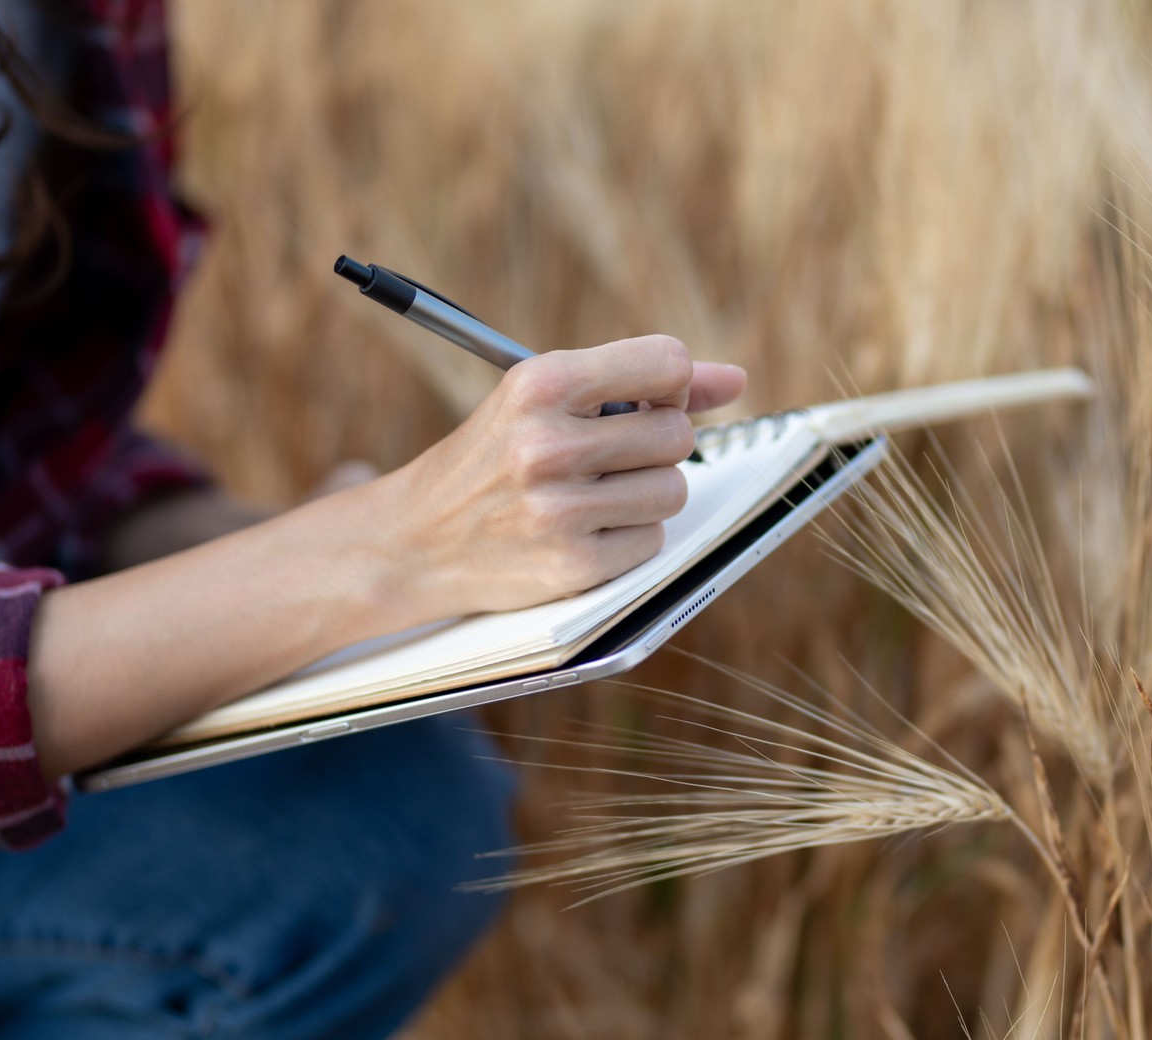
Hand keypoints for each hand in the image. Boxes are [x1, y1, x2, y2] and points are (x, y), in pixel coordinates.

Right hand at [370, 335, 745, 624]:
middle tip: (609, 456)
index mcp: (542, 383)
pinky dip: (628, 537)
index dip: (671, 384)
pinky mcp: (572, 565)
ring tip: (594, 494)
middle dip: (656, 445)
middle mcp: (547, 443)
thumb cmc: (494, 458)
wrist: (415, 539)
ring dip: (645, 494)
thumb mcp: (546, 400)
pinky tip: (583, 531)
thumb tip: (736, 380)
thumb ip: (643, 382)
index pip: (666, 361)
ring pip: (672, 490)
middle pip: (677, 433)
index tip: (647, 401)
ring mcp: (559, 509)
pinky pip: (651, 540)